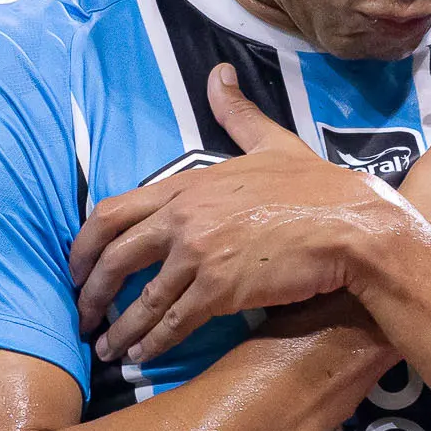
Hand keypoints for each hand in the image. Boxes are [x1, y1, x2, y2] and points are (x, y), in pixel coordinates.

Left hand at [70, 66, 399, 363]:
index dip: (85, 244)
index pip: (113, 211)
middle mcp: (184, 217)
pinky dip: (151, 343)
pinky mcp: (219, 289)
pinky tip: (140, 357)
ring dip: (118, 328)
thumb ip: (237, 113)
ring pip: (140, 298)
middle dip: (90, 290)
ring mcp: (199, 253)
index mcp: (188, 184)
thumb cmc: (318, 186)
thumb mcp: (271, 142)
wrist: (353, 225)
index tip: (77, 266)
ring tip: (105, 349)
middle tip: (81, 313)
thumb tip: (219, 73)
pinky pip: (172, 322)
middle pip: (114, 256)